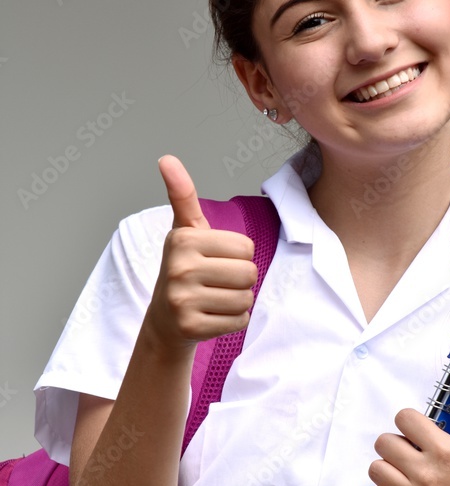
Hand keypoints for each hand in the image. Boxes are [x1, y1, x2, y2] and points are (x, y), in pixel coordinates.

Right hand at [144, 155, 257, 350]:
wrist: (165, 320)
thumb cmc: (184, 269)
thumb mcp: (185, 231)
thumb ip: (182, 195)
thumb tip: (166, 158)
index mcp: (183, 239)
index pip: (246, 248)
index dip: (238, 256)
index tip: (215, 261)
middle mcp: (179, 268)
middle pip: (249, 273)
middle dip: (241, 280)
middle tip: (217, 283)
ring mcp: (182, 300)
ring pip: (246, 299)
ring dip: (238, 301)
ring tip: (214, 299)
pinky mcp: (191, 327)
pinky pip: (239, 321)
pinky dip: (233, 321)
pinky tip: (212, 316)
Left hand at [366, 377, 449, 485]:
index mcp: (446, 451)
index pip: (404, 419)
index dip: (409, 420)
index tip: (418, 430)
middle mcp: (427, 474)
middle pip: (385, 443)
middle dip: (394, 441)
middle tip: (409, 450)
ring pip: (377, 472)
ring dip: (386, 467)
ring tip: (401, 471)